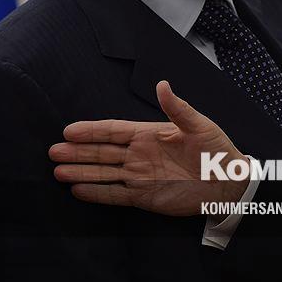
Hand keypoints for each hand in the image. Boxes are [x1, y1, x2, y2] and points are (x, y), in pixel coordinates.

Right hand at [49, 81, 248, 215]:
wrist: (228, 184)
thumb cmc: (217, 151)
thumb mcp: (200, 126)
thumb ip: (177, 108)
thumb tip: (162, 84)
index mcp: (151, 134)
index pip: (115, 131)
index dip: (92, 131)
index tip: (69, 130)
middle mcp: (141, 154)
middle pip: (103, 152)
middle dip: (79, 151)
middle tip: (53, 151)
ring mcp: (140, 175)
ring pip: (104, 172)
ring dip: (82, 171)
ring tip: (58, 171)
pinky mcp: (144, 196)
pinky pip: (115, 194)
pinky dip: (97, 192)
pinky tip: (78, 189)